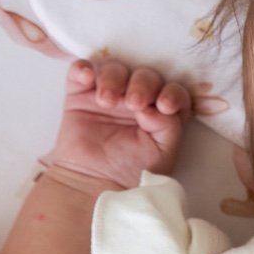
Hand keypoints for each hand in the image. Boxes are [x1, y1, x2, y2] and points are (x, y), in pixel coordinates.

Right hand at [48, 58, 190, 188]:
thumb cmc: (131, 173)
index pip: (173, 91)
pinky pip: (80, 71)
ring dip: (113, 78)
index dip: (172, 93)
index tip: (164, 106)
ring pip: (115, 68)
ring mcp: (108, 96)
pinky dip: (83, 69)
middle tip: (134, 104)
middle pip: (145, 75)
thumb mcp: (163, 153)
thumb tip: (155, 106)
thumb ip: (169, 126)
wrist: (94, 185)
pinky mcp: (80, 96)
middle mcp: (135, 101)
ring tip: (106, 102)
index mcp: (159, 114)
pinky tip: (86, 79)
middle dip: (142, 85)